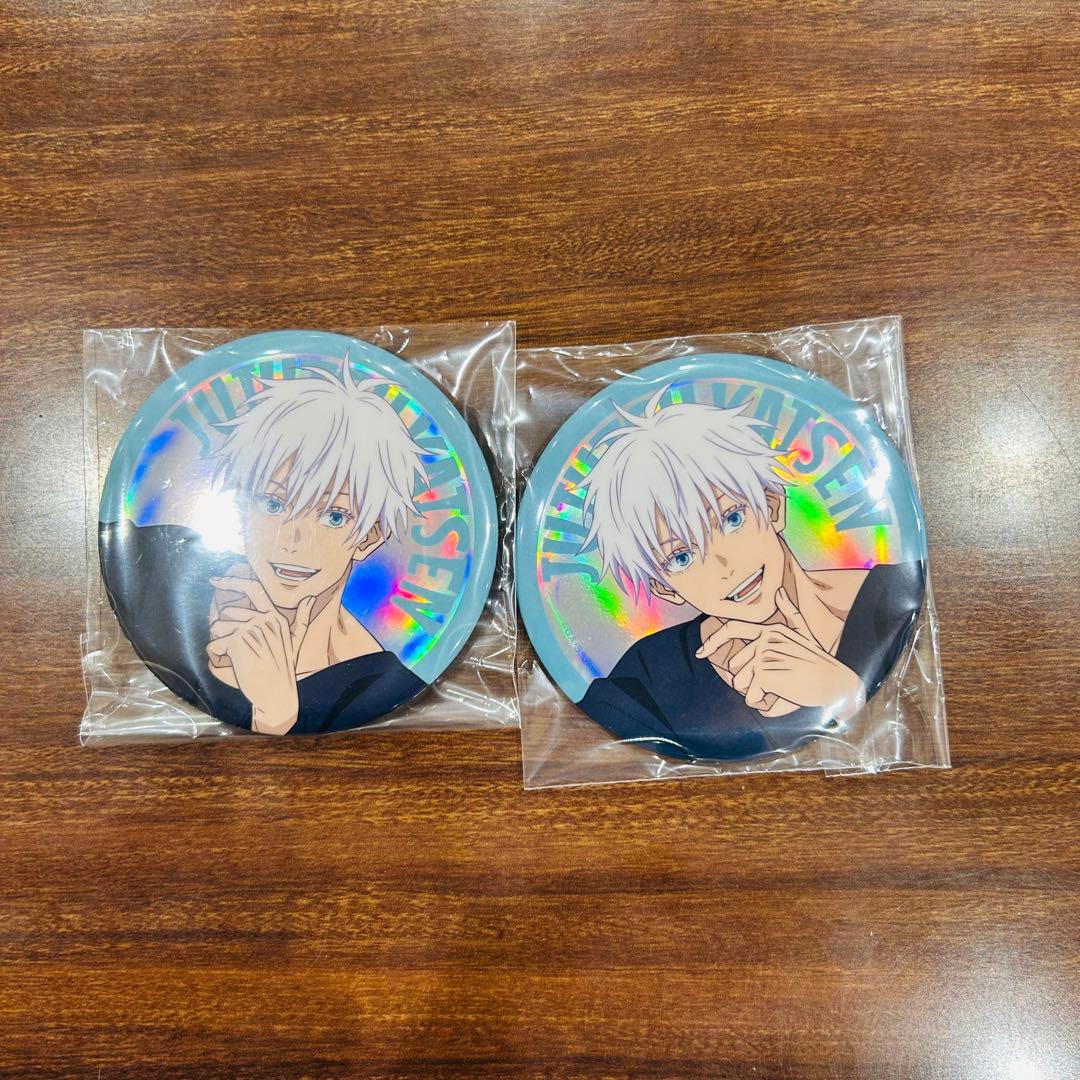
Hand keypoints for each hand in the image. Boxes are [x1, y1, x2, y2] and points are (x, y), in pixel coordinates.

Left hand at [206, 576, 315, 735]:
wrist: (276, 694)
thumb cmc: (283, 669)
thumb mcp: (296, 641)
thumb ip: (303, 618)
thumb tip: (311, 597)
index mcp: (276, 616)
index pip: (253, 589)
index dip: (231, 581)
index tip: (214, 579)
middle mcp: (264, 619)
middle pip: (228, 612)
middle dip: (225, 629)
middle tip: (237, 649)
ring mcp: (251, 629)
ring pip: (218, 627)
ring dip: (220, 642)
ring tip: (235, 657)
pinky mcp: (238, 642)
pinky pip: (214, 644)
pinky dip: (216, 656)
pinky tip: (230, 664)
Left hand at [696, 588, 863, 719]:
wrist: (836, 682)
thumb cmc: (818, 661)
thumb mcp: (803, 633)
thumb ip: (789, 613)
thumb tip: (779, 591)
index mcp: (770, 630)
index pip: (732, 629)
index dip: (712, 642)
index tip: (699, 653)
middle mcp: (764, 639)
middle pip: (737, 668)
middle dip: (752, 682)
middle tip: (779, 682)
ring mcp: (763, 656)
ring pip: (743, 685)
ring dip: (759, 693)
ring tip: (783, 687)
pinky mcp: (764, 673)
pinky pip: (751, 697)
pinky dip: (764, 703)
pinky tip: (782, 696)